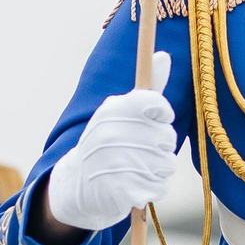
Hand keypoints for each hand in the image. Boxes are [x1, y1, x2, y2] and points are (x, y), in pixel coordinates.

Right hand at [44, 54, 181, 232]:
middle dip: (159, 148)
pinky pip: (160, 187)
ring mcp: (117, 162)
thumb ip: (148, 89)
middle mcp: (113, 132)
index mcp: (114, 109)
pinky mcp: (122, 190)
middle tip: (137, 152)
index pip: (157, 104)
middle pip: (168, 138)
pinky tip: (134, 186)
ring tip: (135, 169)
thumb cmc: (107, 143)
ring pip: (167, 164)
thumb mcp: (120, 113)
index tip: (153, 121)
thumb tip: (164, 54)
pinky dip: (152, 189)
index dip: (162, 116)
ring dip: (157, 171)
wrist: (76, 185)